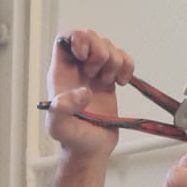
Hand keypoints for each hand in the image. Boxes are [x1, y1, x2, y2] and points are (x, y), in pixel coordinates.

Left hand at [45, 30, 133, 158]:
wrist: (91, 149)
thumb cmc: (72, 139)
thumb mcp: (59, 127)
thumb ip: (62, 109)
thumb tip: (83, 92)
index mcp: (61, 73)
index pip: (65, 38)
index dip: (77, 38)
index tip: (85, 54)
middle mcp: (77, 69)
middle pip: (90, 37)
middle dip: (99, 51)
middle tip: (97, 73)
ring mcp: (95, 73)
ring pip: (108, 46)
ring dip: (114, 61)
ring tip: (109, 82)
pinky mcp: (110, 79)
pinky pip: (122, 59)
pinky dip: (127, 66)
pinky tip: (122, 82)